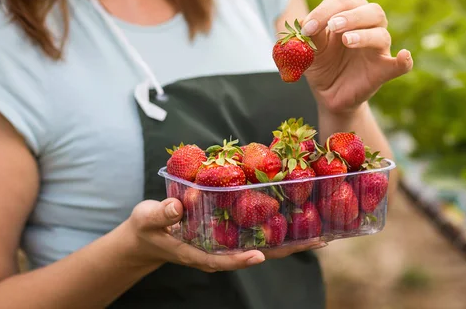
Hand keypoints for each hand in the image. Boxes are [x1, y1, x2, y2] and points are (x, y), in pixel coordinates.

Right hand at [122, 198, 324, 272]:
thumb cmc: (147, 228)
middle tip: (317, 241)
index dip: (242, 259)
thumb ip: (162, 214)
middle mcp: (218, 251)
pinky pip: (254, 232)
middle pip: (256, 254)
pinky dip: (274, 226)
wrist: (149, 234)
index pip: (223, 260)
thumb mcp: (148, 219)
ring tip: (319, 230)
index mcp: (199, 253)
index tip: (260, 255)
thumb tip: (179, 205)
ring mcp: (225, 243)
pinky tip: (293, 215)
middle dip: (285, 249)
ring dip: (288, 239)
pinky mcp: (229, 233)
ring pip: (261, 244)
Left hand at [300, 0, 412, 113]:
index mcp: (349, 14)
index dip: (324, 11)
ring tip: (347, 40)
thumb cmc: (322, 63)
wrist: (328, 93)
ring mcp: (378, 49)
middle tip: (333, 26)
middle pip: (371, 11)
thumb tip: (306, 24)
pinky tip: (404, 56)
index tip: (307, 28)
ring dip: (365, 35)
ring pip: (381, 34)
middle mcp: (368, 27)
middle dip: (351, 16)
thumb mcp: (310, 48)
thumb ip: (311, 36)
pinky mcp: (383, 71)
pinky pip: (400, 65)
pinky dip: (404, 61)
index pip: (342, 1)